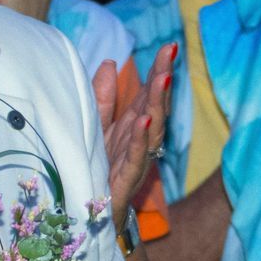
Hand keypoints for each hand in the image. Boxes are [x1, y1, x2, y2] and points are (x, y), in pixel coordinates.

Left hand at [92, 44, 176, 212]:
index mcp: (133, 124)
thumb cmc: (97, 168)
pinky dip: (141, 137)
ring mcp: (136, 158)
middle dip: (163, 79)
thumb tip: (110, 63)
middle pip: (156, 105)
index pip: (149, 92)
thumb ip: (102, 98)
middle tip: (170, 55)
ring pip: (152, 128)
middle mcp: (140, 139)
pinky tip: (144, 120)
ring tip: (162, 78)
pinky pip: (136, 156)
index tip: (169, 47)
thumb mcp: (95, 126)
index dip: (159, 70)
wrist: (91, 214)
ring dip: (158, 103)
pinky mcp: (126, 179)